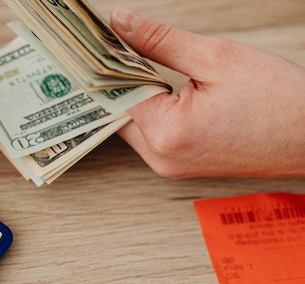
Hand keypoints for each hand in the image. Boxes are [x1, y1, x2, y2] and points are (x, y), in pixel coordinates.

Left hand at [110, 7, 304, 177]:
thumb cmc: (279, 99)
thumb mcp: (216, 57)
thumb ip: (159, 40)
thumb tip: (119, 22)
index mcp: (166, 134)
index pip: (116, 91)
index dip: (107, 60)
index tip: (98, 37)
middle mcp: (160, 158)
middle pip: (118, 110)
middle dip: (118, 76)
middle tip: (113, 42)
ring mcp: (169, 165)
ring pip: (132, 121)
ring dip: (134, 91)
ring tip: (139, 58)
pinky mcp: (179, 165)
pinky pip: (150, 132)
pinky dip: (150, 107)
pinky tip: (157, 83)